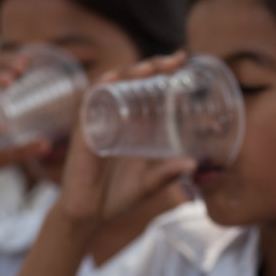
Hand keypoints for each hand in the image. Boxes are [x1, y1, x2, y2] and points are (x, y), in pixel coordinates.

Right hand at [56, 52, 196, 225]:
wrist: (89, 217)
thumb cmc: (116, 197)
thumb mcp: (149, 184)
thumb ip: (168, 174)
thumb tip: (194, 163)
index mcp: (131, 124)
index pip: (146, 88)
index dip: (162, 70)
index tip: (183, 58)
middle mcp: (114, 117)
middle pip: (130, 80)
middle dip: (151, 65)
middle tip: (174, 60)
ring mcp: (97, 122)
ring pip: (109, 86)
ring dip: (128, 72)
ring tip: (149, 68)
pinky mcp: (82, 133)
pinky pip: (86, 105)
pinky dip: (98, 90)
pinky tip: (111, 80)